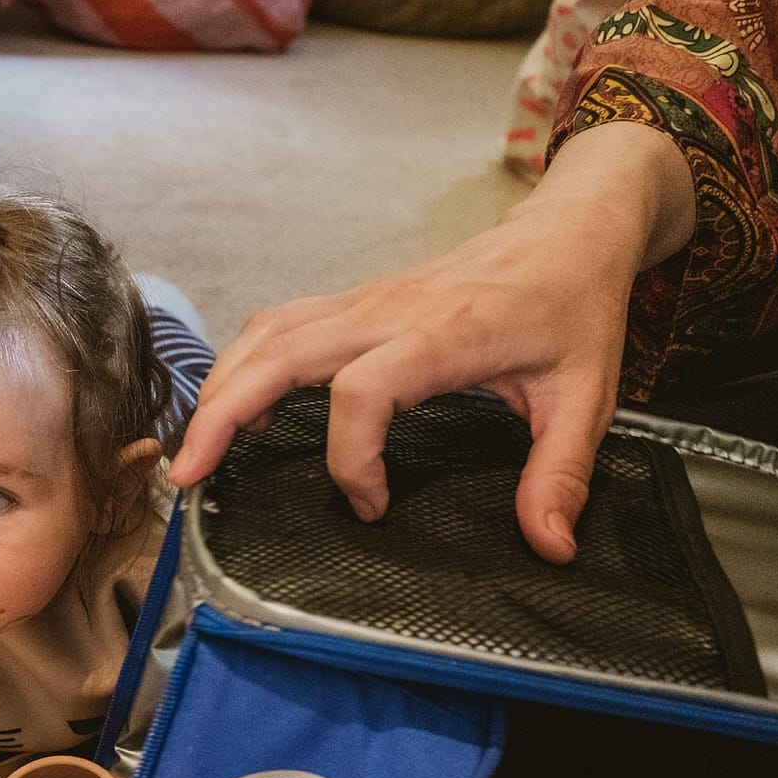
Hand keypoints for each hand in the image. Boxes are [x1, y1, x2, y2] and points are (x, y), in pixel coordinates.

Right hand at [169, 122, 697, 564]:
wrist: (568, 231)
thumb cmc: (573, 307)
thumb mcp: (588, 395)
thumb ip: (561, 472)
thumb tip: (551, 545)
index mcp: (445, 334)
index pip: (362, 390)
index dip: (350, 457)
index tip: (372, 505)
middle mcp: (388, 312)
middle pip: (279, 353)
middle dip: (222, 413)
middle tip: (189, 474)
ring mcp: (363, 301)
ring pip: (265, 335)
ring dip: (219, 387)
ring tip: (195, 448)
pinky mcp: (352, 302)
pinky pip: (278, 326)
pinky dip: (240, 365)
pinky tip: (234, 407)